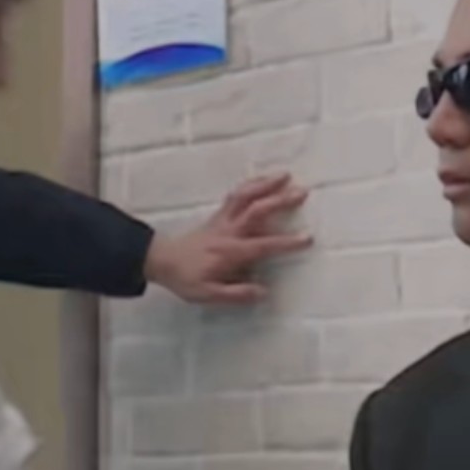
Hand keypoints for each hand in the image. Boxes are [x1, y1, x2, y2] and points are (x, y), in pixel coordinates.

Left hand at [144, 173, 310, 303]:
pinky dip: (251, 184)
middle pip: (256, 210)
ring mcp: (222, 220)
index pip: (263, 245)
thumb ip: (237, 294)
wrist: (161, 261)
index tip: (307, 238)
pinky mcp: (218, 215)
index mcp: (230, 252)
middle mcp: (228, 231)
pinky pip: (236, 195)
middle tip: (303, 192)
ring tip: (285, 175)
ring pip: (244, 196)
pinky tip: (263, 179)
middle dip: (280, 200)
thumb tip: (264, 292)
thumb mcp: (208, 294)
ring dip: (265, 184)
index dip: (286, 242)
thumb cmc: (186, 279)